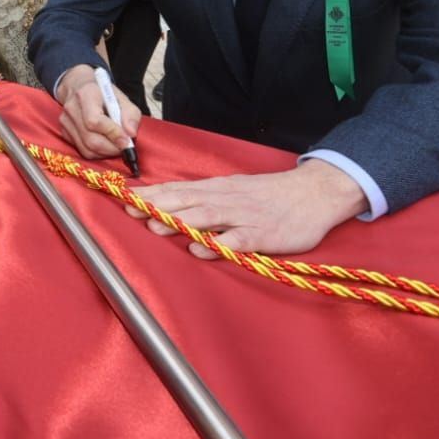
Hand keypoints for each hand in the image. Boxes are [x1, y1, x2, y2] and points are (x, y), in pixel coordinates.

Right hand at [54, 65, 140, 158]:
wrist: (79, 86)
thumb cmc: (102, 93)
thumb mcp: (121, 98)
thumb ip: (130, 115)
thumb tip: (131, 134)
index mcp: (86, 94)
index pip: (95, 121)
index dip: (112, 133)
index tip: (127, 140)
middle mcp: (72, 108)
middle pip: (90, 139)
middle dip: (111, 148)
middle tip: (124, 146)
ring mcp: (66, 121)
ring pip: (86, 149)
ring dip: (105, 152)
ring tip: (116, 145)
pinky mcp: (64, 132)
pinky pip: (82, 151)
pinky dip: (97, 152)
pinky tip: (105, 144)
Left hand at [125, 159, 367, 258]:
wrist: (314, 193)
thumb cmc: (269, 196)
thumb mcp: (234, 191)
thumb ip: (205, 200)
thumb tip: (170, 207)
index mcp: (218, 189)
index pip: (178, 189)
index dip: (152, 194)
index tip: (124, 197)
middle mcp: (226, 199)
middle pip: (186, 200)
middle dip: (157, 205)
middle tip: (129, 210)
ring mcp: (244, 216)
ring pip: (207, 216)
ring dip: (179, 221)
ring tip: (155, 225)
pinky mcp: (263, 234)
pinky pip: (238, 240)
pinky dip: (219, 244)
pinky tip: (201, 249)